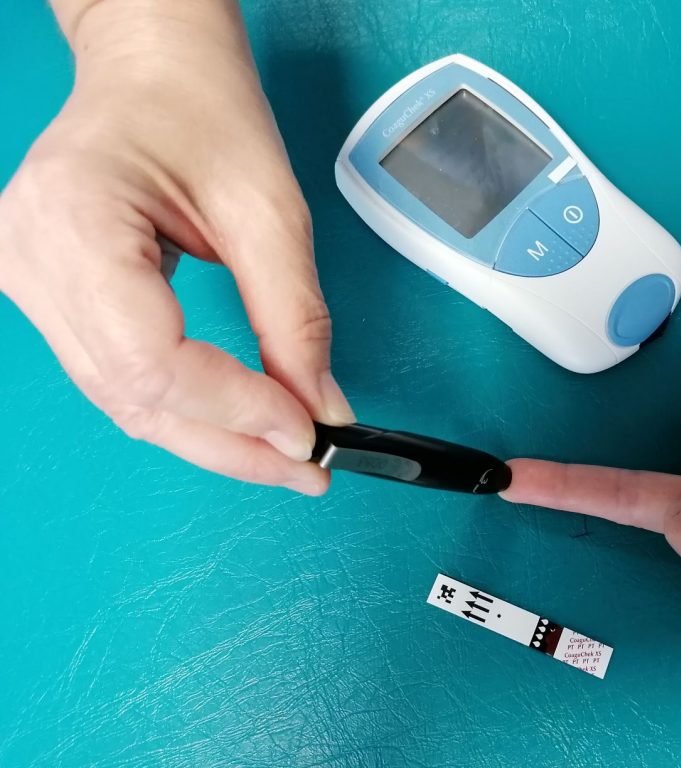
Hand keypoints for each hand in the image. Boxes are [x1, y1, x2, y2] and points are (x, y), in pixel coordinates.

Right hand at [0, 1, 352, 493]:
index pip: (152, 361)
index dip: (235, 411)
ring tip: (284, 453)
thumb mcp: (270, 210)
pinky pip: (120, 378)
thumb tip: (321, 409)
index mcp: (74, 216)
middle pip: (135, 397)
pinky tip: (239, 420)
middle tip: (305, 468)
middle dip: (231, 443)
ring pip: (125, 401)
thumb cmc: (203, 110)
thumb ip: (295, 318)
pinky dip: (186, 408)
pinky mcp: (51, 297)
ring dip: (212, 436)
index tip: (306, 434)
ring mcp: (28, 281)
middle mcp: (29, 257)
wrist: (153, 73)